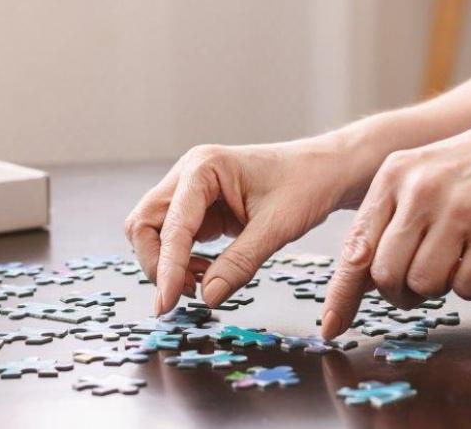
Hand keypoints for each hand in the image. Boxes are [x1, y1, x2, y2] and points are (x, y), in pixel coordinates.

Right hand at [127, 138, 368, 314]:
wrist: (326, 170)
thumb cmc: (307, 185)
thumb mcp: (277, 228)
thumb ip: (240, 263)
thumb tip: (208, 298)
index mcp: (204, 167)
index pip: (171, 225)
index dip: (166, 268)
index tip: (167, 304)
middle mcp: (189, 175)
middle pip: (144, 224)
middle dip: (156, 264)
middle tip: (184, 295)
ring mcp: (191, 191)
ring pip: (154, 233)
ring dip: (167, 264)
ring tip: (199, 284)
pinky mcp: (200, 209)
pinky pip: (174, 239)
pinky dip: (181, 262)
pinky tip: (205, 274)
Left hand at [320, 114, 470, 337]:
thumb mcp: (418, 177)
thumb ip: (385, 220)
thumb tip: (355, 277)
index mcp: (393, 176)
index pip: (356, 248)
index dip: (342, 294)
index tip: (331, 327)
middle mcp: (422, 189)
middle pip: (387, 275)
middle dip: (399, 292)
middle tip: (418, 285)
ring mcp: (461, 209)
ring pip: (425, 285)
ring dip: (439, 288)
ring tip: (454, 262)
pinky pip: (469, 287)